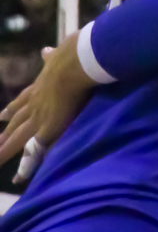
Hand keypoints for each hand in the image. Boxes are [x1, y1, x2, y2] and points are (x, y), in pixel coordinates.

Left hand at [0, 33, 94, 167]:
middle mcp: (36, 104)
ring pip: (17, 139)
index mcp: (40, 86)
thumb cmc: (74, 55)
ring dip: (4, 150)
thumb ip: (53, 56)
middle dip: (4, 133)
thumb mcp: (59, 55)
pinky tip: (18, 180)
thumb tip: (46, 51)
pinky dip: (26, 167)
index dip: (12, 109)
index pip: (23, 101)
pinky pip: (34, 153)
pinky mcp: (49, 129)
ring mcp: (40, 117)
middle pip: (15, 122)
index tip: (2, 117)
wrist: (77, 61)